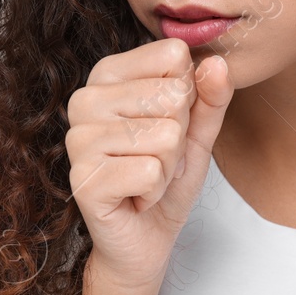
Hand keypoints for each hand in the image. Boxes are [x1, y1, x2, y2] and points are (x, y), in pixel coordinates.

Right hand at [65, 38, 233, 294]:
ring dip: (168, 167)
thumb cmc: (166, 176)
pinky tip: (136, 196)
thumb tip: (217, 63)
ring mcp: (78, 139)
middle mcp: (84, 99)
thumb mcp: (197, 131)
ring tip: (147, 178)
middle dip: (178, 138)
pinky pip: (149, 171)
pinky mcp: (83, 178)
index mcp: (107, 74)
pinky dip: (155, 190)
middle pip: (172, 96)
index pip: (173, 56)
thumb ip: (210, 95)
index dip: (187, 97)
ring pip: (165, 136)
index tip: (165, 123)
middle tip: (157, 159)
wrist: (146, 238)